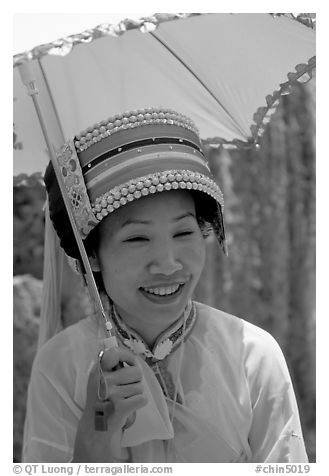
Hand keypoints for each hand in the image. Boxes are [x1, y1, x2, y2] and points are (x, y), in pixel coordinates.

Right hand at [73, 346, 146, 461]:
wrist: (96, 427)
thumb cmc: (102, 398)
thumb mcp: (99, 379)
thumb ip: (110, 365)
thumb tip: (124, 350)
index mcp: (97, 370)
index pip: (115, 353)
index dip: (128, 356)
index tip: (131, 363)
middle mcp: (103, 380)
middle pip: (136, 372)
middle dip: (136, 380)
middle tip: (125, 389)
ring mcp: (111, 394)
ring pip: (140, 387)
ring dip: (135, 393)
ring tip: (123, 399)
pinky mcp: (120, 408)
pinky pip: (142, 399)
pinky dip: (139, 403)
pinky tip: (127, 408)